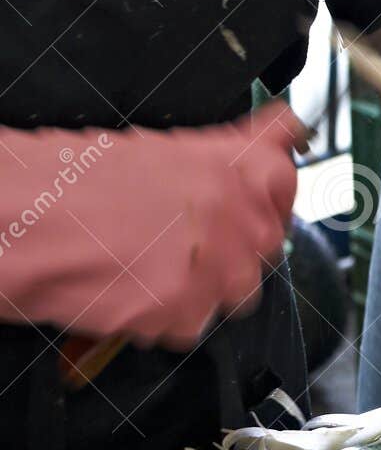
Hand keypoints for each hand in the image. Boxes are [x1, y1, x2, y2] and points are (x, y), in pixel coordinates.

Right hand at [0, 104, 302, 344]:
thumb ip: (225, 149)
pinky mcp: (186, 316)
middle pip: (267, 242)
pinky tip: (130, 287)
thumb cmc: (68, 178)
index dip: (266, 189)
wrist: (17, 224)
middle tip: (184, 237)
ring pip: (235, 290)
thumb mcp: (154, 145)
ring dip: (203, 281)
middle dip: (233, 243)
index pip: (284, 178)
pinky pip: (191, 323)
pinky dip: (164, 313)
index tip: (252, 195)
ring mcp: (216, 273)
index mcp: (234, 167)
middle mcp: (238, 219)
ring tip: (148, 262)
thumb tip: (279, 127)